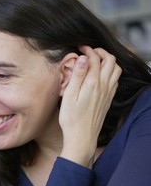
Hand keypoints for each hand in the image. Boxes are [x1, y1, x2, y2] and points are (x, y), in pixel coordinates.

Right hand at [59, 46, 121, 167]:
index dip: (88, 50)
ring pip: (116, 70)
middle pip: (110, 61)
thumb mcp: (69, 95)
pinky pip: (115, 81)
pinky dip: (110, 73)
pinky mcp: (108, 100)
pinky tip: (100, 76)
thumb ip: (77, 75)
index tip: (80, 48)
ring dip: (108, 62)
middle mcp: (104, 86)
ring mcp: (108, 93)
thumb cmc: (71, 119)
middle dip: (101, 52)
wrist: (81, 137)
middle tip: (89, 52)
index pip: (95, 59)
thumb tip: (82, 58)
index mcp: (93, 83)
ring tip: (96, 61)